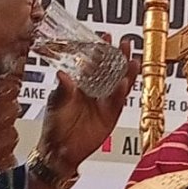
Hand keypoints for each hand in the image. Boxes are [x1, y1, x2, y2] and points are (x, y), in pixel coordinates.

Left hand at [37, 39, 138, 179]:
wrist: (61, 151)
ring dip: (126, 73)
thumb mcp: (56, 104)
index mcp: (80, 84)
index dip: (100, 50)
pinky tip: (124, 82)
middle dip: (118, 57)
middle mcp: (94, 91)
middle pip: (110, 70)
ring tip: (133, 60)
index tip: (104, 37)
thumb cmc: (55, 127)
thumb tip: (63, 74)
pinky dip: (121, 93)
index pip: (93, 62)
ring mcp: (103, 103)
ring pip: (119, 84)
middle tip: (125, 43)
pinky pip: (118, 102)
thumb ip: (63, 89)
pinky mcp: (110, 116)